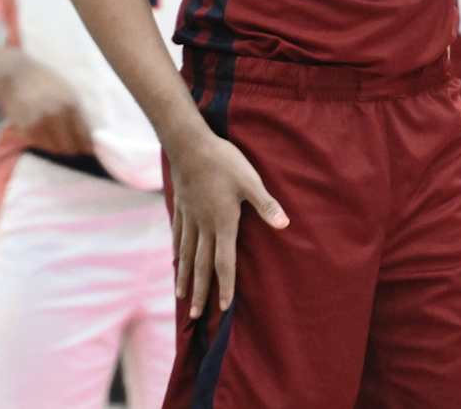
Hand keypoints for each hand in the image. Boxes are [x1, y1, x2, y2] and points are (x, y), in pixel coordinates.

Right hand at [0, 52, 90, 153]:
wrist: (16, 74)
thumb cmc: (45, 81)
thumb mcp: (68, 91)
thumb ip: (78, 111)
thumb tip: (88, 134)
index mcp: (71, 104)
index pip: (83, 135)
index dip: (87, 147)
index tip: (87, 151)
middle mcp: (57, 115)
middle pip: (69, 146)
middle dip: (72, 150)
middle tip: (72, 151)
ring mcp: (40, 123)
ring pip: (53, 148)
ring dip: (56, 148)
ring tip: (56, 142)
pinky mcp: (24, 128)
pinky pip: (38, 144)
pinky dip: (42, 144)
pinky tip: (42, 136)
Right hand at [167, 131, 287, 319]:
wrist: (189, 145)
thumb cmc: (224, 162)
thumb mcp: (250, 181)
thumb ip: (266, 205)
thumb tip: (285, 224)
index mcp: (223, 222)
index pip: (224, 262)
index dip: (225, 286)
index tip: (223, 308)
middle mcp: (204, 226)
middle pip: (202, 265)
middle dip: (201, 292)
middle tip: (195, 316)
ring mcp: (190, 217)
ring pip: (187, 254)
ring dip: (186, 277)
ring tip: (182, 297)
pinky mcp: (181, 207)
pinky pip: (178, 236)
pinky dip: (178, 252)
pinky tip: (176, 261)